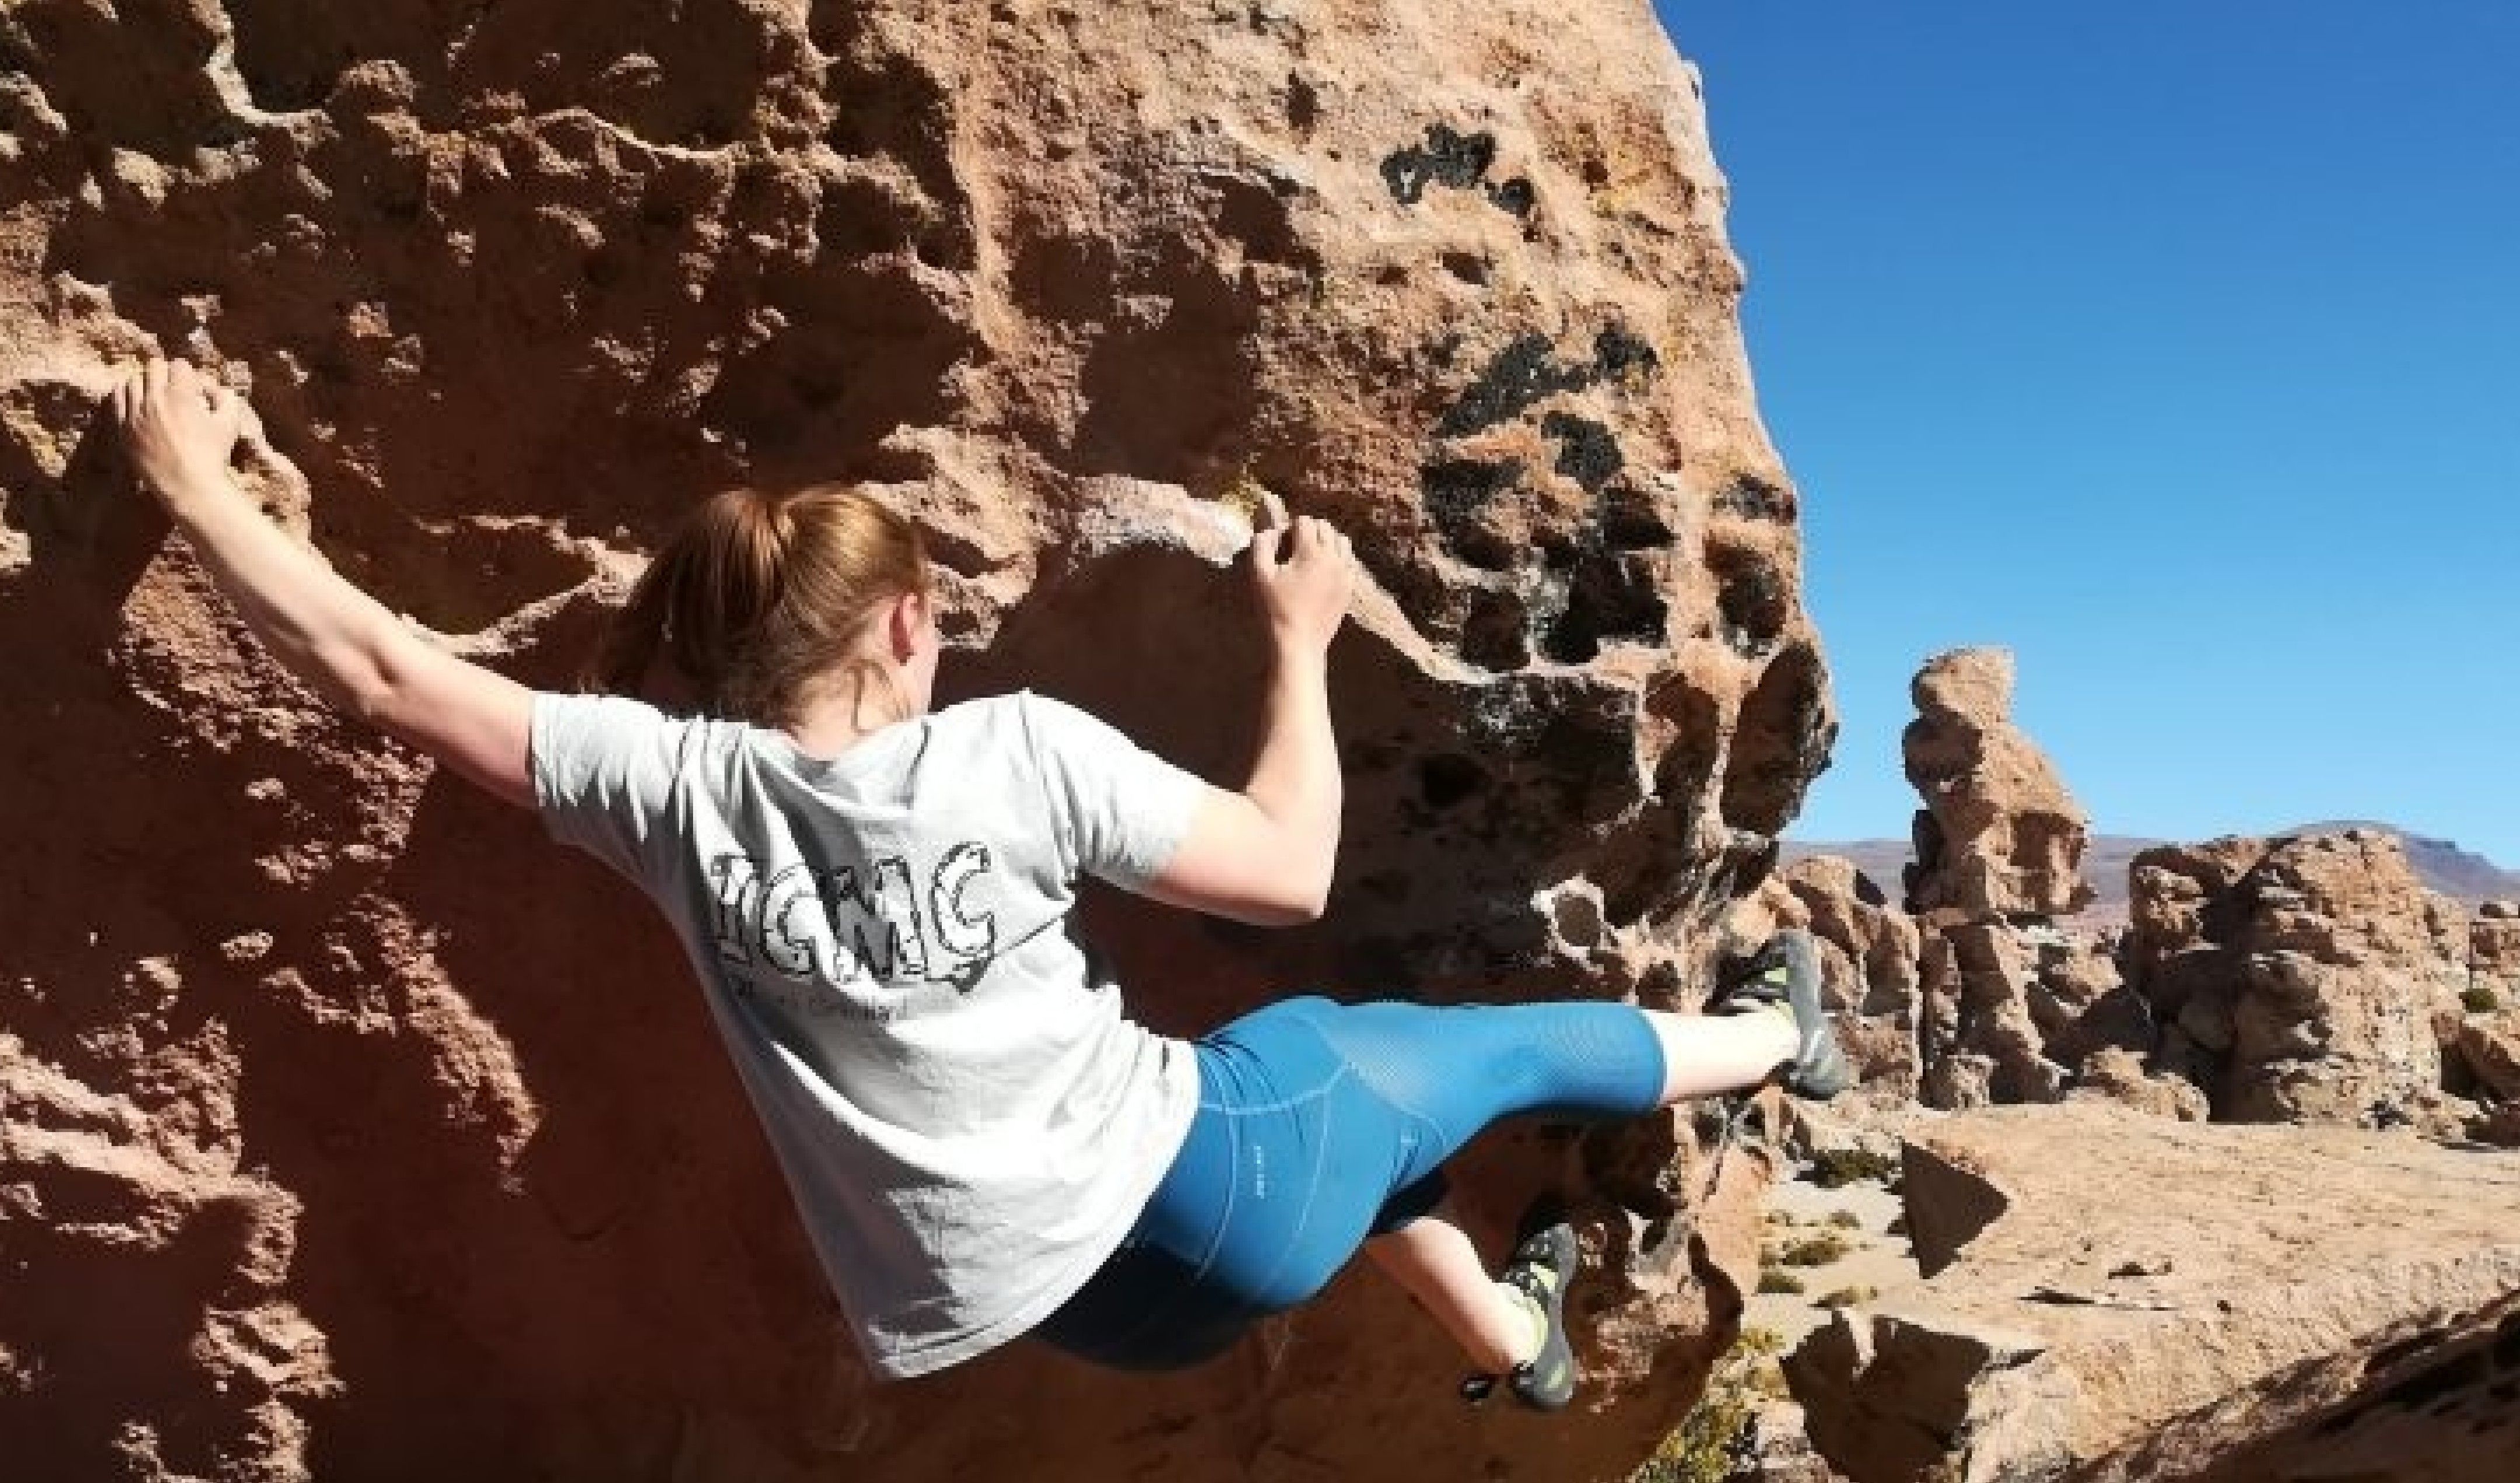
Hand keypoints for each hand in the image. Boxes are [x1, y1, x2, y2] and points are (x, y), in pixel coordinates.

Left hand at [113, 358, 248, 512]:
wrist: (188, 485)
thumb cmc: (212, 455)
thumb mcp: (230, 424)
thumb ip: (226, 399)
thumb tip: (216, 389)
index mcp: (180, 394)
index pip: (179, 364)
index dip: (189, 373)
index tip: (193, 386)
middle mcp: (154, 399)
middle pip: (154, 366)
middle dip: (166, 374)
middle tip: (174, 389)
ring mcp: (135, 413)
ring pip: (133, 380)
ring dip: (146, 383)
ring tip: (155, 396)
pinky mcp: (123, 427)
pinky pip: (116, 398)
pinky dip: (126, 394)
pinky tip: (137, 402)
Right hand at [1248, 514, 1352, 655]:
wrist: (1299, 643)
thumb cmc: (1275, 609)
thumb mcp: (1259, 575)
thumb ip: (1262, 544)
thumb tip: (1271, 530)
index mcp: (1311, 552)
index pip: (1304, 521)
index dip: (1289, 528)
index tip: (1281, 545)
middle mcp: (1334, 558)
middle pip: (1325, 527)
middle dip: (1309, 530)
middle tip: (1293, 548)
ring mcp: (1345, 573)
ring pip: (1342, 541)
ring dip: (1326, 541)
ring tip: (1311, 556)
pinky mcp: (1349, 588)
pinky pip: (1349, 561)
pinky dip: (1337, 558)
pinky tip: (1323, 571)